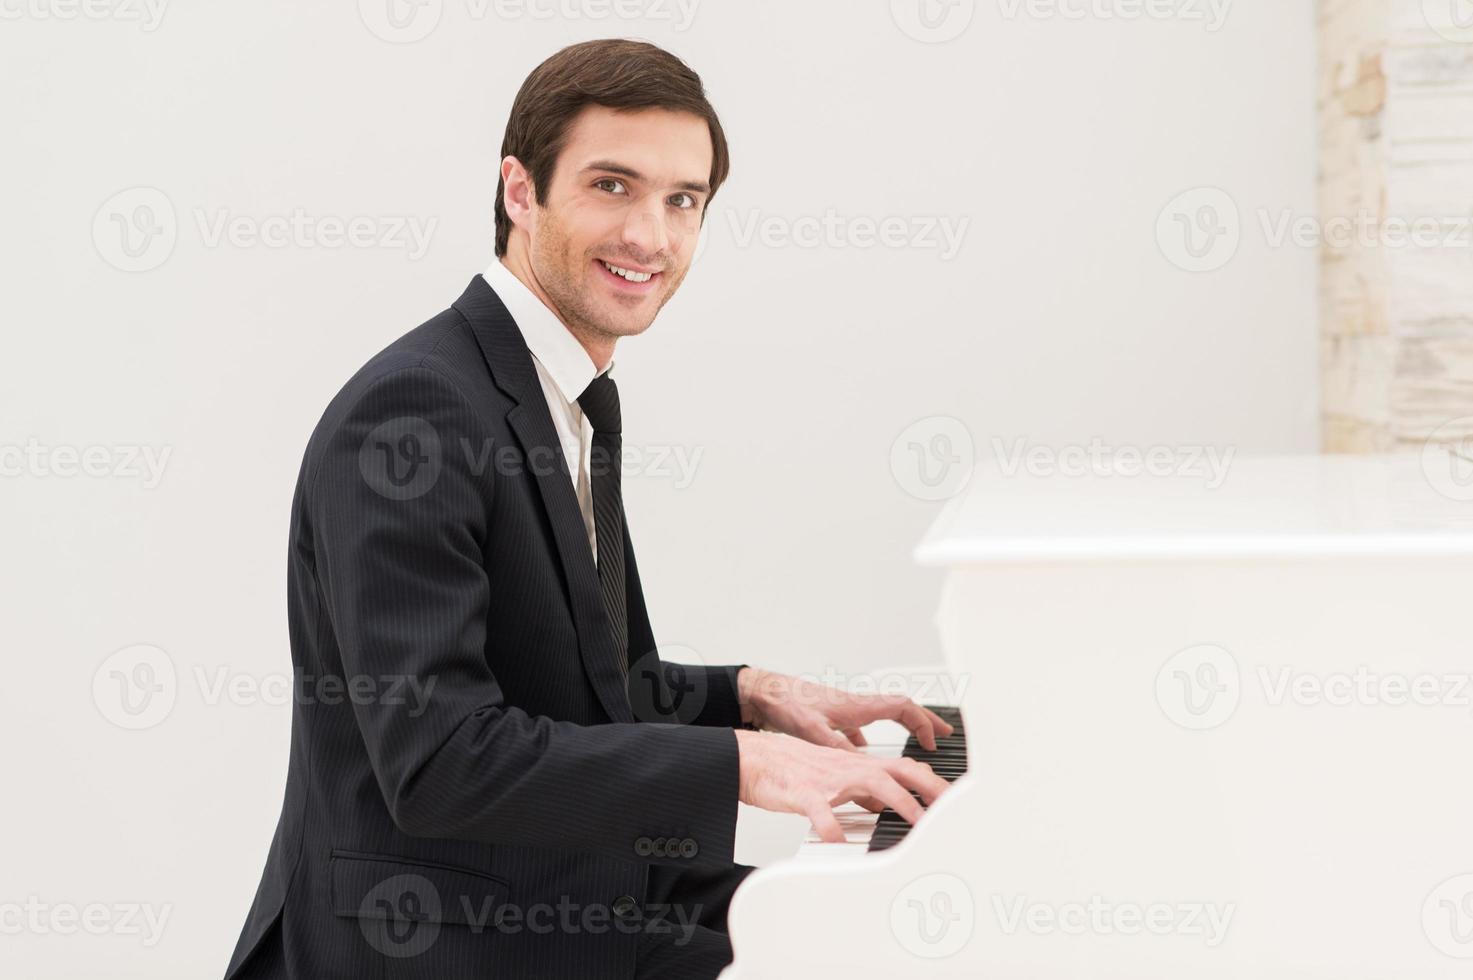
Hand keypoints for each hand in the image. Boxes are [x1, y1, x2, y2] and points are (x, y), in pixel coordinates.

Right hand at [734, 728, 950, 840]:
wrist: (753, 759)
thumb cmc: (791, 770)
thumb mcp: (834, 776)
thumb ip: (861, 788)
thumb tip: (886, 804)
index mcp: (857, 765)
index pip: (905, 768)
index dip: (933, 783)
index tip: (956, 800)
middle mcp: (848, 768)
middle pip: (899, 771)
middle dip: (929, 789)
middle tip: (951, 809)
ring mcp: (828, 779)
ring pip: (870, 784)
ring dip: (897, 803)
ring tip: (915, 824)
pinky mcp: (803, 793)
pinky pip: (820, 812)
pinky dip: (832, 829)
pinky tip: (839, 843)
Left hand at [736, 666, 954, 751]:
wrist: (764, 692)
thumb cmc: (787, 704)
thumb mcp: (814, 731)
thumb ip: (840, 750)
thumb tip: (866, 769)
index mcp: (857, 706)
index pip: (902, 707)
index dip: (923, 722)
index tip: (934, 741)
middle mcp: (855, 705)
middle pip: (900, 708)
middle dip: (925, 720)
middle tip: (945, 733)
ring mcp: (844, 710)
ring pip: (882, 716)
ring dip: (902, 727)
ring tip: (915, 742)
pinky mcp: (831, 717)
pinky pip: (860, 726)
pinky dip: (870, 738)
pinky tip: (864, 753)